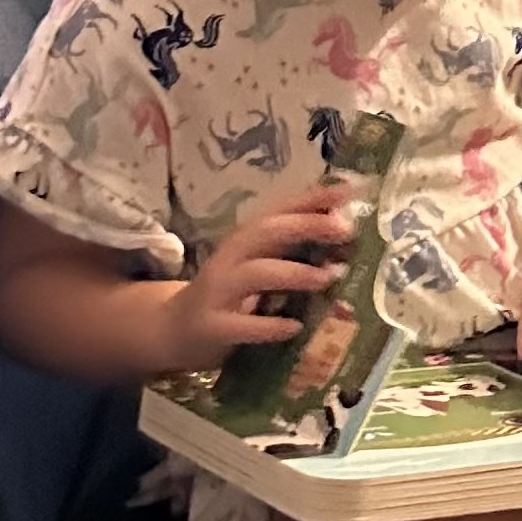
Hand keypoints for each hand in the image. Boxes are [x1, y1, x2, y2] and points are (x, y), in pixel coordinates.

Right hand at [159, 184, 352, 369]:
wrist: (173, 330)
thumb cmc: (230, 295)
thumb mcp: (260, 269)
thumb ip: (296, 256)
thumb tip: (347, 248)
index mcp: (246, 240)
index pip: (280, 210)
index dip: (313, 198)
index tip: (348, 190)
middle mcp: (231, 258)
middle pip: (268, 232)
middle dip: (307, 226)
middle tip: (346, 230)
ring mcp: (218, 291)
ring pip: (256, 273)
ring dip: (294, 273)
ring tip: (328, 278)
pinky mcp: (211, 326)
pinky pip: (242, 325)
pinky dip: (270, 326)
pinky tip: (295, 327)